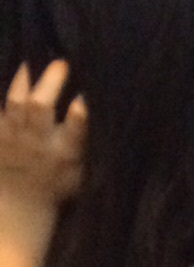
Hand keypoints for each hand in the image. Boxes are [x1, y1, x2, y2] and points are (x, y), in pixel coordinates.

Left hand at [0, 62, 87, 210]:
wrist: (21, 205)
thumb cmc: (59, 187)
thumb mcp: (82, 174)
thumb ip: (90, 147)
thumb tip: (110, 117)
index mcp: (65, 153)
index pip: (75, 128)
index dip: (80, 110)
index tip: (86, 95)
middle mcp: (38, 143)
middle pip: (39, 105)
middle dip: (50, 81)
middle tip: (61, 63)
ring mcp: (14, 138)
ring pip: (16, 101)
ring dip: (24, 79)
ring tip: (31, 61)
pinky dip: (2, 93)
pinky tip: (13, 75)